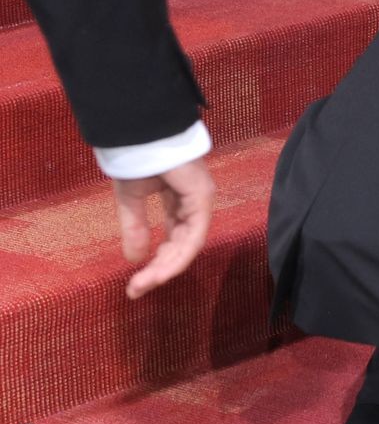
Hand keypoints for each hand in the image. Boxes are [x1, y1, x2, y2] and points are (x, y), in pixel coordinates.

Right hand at [114, 159, 215, 298]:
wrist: (141, 133)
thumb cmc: (138, 158)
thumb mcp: (131, 199)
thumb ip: (135, 227)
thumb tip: (135, 260)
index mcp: (181, 201)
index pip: (174, 239)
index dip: (157, 263)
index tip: (135, 284)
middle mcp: (195, 203)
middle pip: (182, 247)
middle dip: (160, 271)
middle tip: (136, 290)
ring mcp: (201, 200)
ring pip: (189, 246)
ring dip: (167, 268)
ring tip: (144, 284)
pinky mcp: (202, 197)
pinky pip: (194, 235)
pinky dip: (178, 256)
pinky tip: (160, 271)